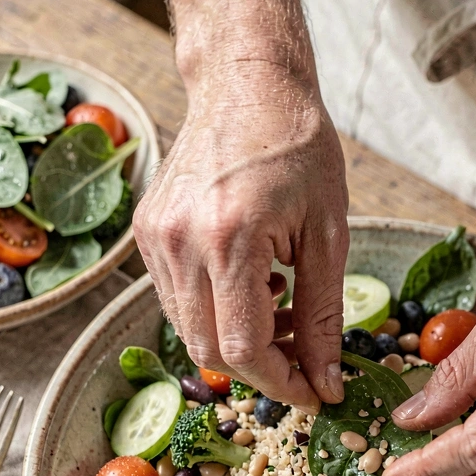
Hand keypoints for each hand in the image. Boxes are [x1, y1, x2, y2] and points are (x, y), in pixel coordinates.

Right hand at [133, 66, 348, 411]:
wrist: (245, 83)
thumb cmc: (299, 147)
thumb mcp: (329, 234)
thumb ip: (324, 316)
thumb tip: (325, 382)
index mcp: (230, 238)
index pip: (242, 349)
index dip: (281, 384)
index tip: (314, 392)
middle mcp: (180, 242)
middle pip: (207, 351)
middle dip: (260, 370)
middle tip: (303, 360)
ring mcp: (155, 238)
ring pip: (188, 331)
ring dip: (238, 343)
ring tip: (284, 314)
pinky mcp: (146, 234)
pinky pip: (177, 300)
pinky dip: (216, 313)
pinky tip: (255, 288)